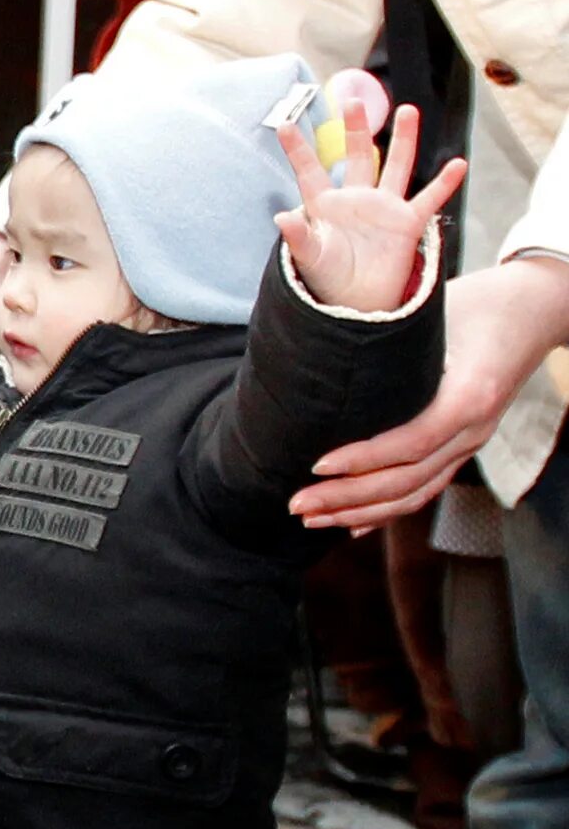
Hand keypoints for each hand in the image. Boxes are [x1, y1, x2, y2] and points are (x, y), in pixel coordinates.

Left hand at [275, 102, 465, 313]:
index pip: (309, 171)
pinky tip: (458, 164)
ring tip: (408, 110)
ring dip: (403, 140)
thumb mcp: (309, 257)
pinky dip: (444, 183)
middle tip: (353, 100)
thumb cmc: (327, 277)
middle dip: (357, 129)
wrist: (356, 301)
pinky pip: (430, 199)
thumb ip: (298, 237)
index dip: (297, 150)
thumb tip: (280, 217)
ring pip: (396, 166)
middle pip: (358, 157)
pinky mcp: (408, 223)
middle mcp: (356, 199)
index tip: (283, 124)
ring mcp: (384, 208)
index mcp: (325, 206)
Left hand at [291, 254, 568, 530]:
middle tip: (296, 504)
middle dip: (348, 498)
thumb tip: (321, 347)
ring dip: (361, 512)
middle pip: (408, 480)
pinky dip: (388, 511)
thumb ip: (388, 339)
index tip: (316, 466)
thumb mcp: (435, 314)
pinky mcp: (463, 447)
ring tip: (312, 518)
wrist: (532, 310)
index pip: (412, 442)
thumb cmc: (477, 304)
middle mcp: (474, 428)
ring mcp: (471, 442)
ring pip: (416, 494)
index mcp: (469, 395)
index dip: (363, 460)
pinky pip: (426, 488)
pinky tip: (353, 524)